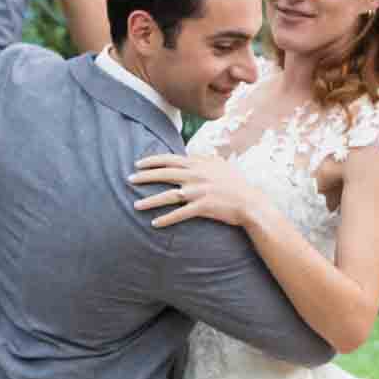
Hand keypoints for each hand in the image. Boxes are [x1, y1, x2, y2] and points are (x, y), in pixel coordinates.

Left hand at [128, 154, 259, 229]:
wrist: (250, 202)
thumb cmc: (235, 184)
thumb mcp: (220, 165)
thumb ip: (203, 159)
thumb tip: (191, 155)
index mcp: (198, 164)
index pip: (170, 159)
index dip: (152, 161)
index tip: (137, 163)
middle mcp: (196, 176)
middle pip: (165, 174)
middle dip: (144, 177)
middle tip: (128, 180)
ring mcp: (199, 192)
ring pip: (168, 195)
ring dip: (150, 201)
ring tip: (136, 205)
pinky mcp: (203, 207)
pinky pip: (180, 214)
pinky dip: (166, 219)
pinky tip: (155, 223)